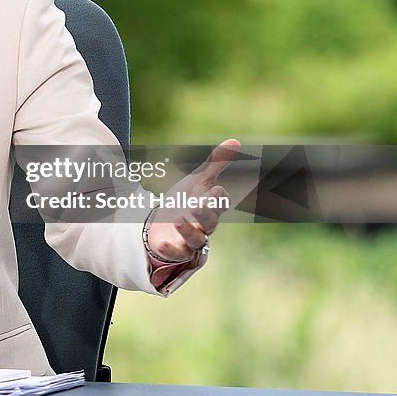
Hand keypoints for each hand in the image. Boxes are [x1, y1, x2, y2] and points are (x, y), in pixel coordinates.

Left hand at [145, 139, 239, 262]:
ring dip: (188, 231)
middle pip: (210, 222)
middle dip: (205, 213)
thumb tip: (235, 142)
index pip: (220, 204)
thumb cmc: (185, 201)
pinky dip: (170, 248)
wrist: (162, 222)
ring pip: (196, 240)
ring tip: (178, 219)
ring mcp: (190, 239)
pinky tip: (161, 241)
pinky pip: (176, 254)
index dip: (217, 198)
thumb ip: (215, 164)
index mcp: (211, 208)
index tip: (213, 189)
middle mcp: (204, 226)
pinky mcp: (175, 250)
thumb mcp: (197, 181)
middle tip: (197, 204)